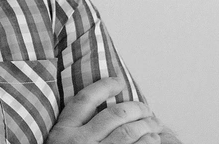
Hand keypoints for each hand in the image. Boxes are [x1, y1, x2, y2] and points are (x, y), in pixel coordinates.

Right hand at [46, 77, 162, 143]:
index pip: (85, 100)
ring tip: (153, 123)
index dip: (103, 87)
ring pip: (128, 132)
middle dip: (135, 107)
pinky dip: (150, 143)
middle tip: (144, 108)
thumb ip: (75, 129)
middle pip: (113, 114)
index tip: (118, 81)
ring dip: (146, 124)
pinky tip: (154, 140)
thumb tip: (103, 111)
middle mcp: (80, 142)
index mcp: (64, 132)